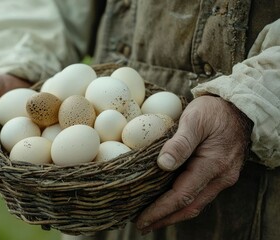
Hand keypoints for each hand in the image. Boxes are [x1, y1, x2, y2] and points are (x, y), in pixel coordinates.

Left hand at [136, 95, 252, 233]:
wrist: (238, 107)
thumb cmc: (214, 111)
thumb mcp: (194, 119)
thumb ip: (180, 143)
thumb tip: (162, 164)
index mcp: (213, 165)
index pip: (182, 195)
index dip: (161, 209)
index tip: (142, 218)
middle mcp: (221, 177)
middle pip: (190, 206)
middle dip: (165, 218)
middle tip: (142, 225)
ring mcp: (222, 177)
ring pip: (195, 203)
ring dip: (173, 214)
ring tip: (152, 219)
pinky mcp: (219, 174)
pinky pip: (199, 193)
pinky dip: (182, 202)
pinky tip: (169, 202)